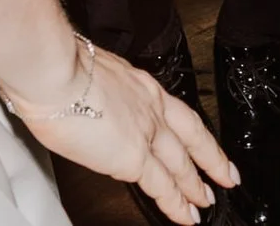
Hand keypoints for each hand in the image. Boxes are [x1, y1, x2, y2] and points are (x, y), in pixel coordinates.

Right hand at [7, 42, 241, 225]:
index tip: (201, 140)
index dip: (192, 130)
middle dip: (210, 159)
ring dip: (195, 185)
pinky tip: (185, 215)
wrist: (53, 72)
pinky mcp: (132, 158)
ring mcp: (144, 132)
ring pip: (180, 164)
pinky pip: (161, 186)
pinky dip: (175, 203)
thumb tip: (92, 102)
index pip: (176, 112)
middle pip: (191, 138)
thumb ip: (102, 92)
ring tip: (206, 202)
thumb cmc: (59, 69)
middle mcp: (149, 107)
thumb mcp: (94, 73)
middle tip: (225, 175)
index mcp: (140, 85)